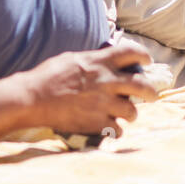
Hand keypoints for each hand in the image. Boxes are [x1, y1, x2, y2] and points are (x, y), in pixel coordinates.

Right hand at [18, 45, 157, 136]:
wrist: (32, 99)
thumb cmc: (48, 76)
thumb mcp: (73, 58)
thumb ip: (93, 60)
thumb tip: (104, 59)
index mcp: (100, 61)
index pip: (133, 53)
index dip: (144, 56)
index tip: (147, 62)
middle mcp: (107, 81)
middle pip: (142, 85)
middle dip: (151, 92)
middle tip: (152, 95)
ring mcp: (103, 103)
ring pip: (132, 111)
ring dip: (131, 113)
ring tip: (128, 114)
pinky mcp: (96, 122)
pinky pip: (117, 129)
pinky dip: (116, 130)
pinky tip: (111, 128)